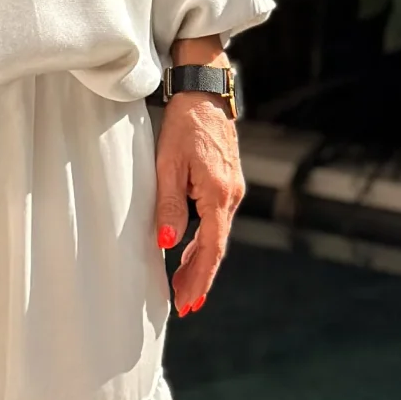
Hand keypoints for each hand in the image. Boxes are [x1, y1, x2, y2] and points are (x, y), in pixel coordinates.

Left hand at [155, 91, 245, 315]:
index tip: (188, 302)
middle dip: (200, 278)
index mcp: (219, 194)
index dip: (199, 277)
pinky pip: (216, 221)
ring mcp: (232, 189)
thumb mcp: (168, 165)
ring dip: (200, 262)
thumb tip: (168, 244)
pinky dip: (204, 242)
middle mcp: (232, 195)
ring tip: (183, 287)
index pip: (212, 248)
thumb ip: (169, 206)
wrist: (203, 93)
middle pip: (217, 247)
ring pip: (217, 235)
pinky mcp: (226, 183)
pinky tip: (190, 252)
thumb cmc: (183, 125)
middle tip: (185, 306)